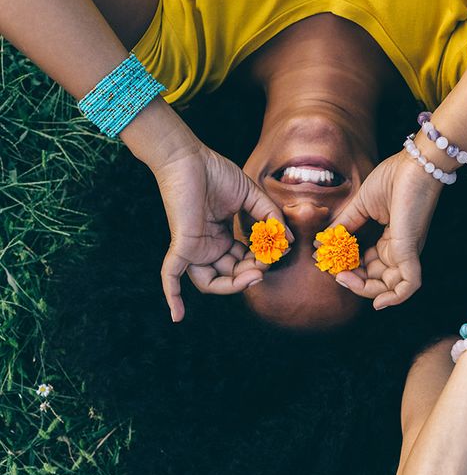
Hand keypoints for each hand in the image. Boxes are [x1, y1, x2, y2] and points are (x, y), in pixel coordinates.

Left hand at [152, 142, 292, 321]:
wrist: (188, 158)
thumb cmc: (215, 172)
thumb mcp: (251, 197)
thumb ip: (269, 217)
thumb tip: (287, 239)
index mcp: (221, 236)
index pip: (244, 260)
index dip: (262, 260)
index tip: (278, 249)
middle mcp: (207, 245)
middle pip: (231, 275)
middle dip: (252, 274)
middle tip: (267, 264)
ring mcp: (194, 247)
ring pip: (210, 282)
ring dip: (234, 285)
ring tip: (255, 276)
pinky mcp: (181, 245)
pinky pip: (172, 276)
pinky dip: (173, 296)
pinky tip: (176, 317)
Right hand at [327, 151, 443, 309]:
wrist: (414, 165)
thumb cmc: (392, 179)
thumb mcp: (360, 205)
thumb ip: (343, 225)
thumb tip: (322, 243)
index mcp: (391, 240)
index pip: (369, 265)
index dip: (349, 269)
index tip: (329, 263)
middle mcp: (401, 249)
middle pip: (378, 279)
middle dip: (354, 283)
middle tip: (335, 274)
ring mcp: (407, 251)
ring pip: (390, 287)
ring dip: (365, 289)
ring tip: (343, 278)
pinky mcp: (411, 251)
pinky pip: (409, 285)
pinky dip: (394, 298)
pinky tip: (377, 302)